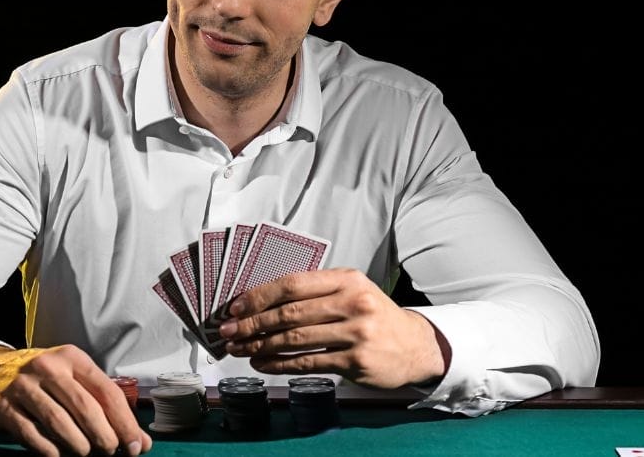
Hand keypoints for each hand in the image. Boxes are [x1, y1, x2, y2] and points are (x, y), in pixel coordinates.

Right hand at [0, 344, 151, 456]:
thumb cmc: (41, 379)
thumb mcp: (72, 380)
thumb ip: (103, 406)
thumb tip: (140, 440)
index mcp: (72, 358)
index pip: (106, 392)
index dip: (124, 422)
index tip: (137, 445)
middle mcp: (48, 367)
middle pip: (85, 407)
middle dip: (104, 436)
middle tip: (111, 451)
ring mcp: (23, 386)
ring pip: (59, 422)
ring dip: (78, 445)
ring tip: (86, 453)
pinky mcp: (2, 407)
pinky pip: (31, 434)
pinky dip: (50, 450)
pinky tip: (59, 455)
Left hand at [219, 268, 449, 387]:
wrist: (415, 346)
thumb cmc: (375, 316)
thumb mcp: (352, 291)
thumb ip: (316, 291)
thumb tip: (263, 301)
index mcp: (347, 279)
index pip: (293, 284)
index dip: (260, 296)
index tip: (236, 306)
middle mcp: (353, 302)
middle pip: (290, 313)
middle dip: (252, 323)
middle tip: (228, 331)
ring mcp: (355, 333)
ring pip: (295, 339)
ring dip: (260, 346)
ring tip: (239, 349)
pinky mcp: (355, 361)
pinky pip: (307, 362)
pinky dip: (279, 364)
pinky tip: (263, 364)